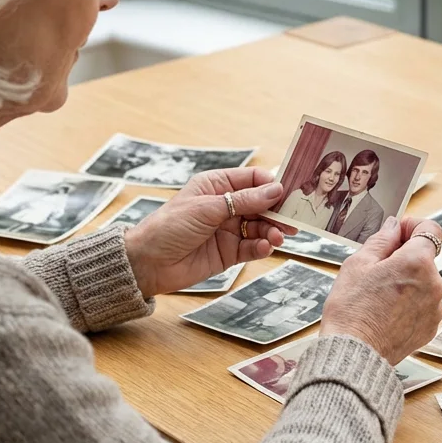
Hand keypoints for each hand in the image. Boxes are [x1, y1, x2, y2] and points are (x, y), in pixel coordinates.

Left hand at [124, 167, 293, 296]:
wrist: (148, 263)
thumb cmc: (169, 226)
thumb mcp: (207, 208)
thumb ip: (243, 200)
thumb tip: (275, 190)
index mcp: (217, 185)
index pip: (252, 179)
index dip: (271, 185)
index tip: (287, 193)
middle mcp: (225, 206)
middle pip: (261, 204)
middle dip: (277, 211)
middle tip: (293, 220)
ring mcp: (228, 230)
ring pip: (260, 227)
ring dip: (272, 231)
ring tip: (277, 237)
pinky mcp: (229, 253)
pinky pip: (252, 247)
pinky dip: (262, 247)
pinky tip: (265, 247)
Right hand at [320, 216, 441, 363]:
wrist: (354, 353)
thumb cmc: (352, 309)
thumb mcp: (358, 264)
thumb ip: (381, 240)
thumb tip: (394, 227)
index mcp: (417, 262)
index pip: (429, 229)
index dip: (412, 226)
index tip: (397, 232)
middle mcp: (434, 284)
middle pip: (424, 258)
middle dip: (404, 256)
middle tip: (376, 267)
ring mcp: (434, 308)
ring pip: (423, 282)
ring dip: (407, 281)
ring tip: (378, 294)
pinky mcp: (430, 327)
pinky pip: (423, 304)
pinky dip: (409, 302)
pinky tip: (386, 311)